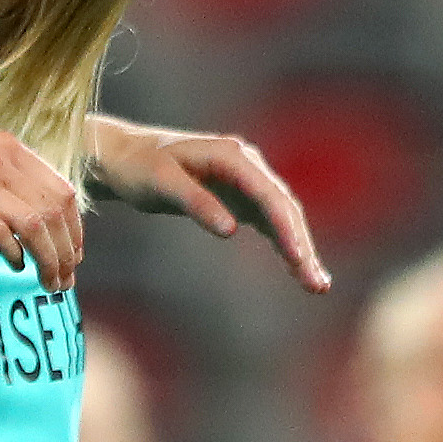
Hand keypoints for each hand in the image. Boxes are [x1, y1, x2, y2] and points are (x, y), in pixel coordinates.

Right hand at [0, 99, 86, 291]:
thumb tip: (21, 196)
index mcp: (7, 146)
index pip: (61, 191)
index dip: (74, 228)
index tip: (73, 253)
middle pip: (54, 213)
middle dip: (67, 251)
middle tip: (66, 279)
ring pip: (33, 226)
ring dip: (48, 260)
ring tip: (48, 282)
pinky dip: (14, 254)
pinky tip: (14, 267)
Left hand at [83, 116, 330, 292]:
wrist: (125, 156)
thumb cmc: (139, 167)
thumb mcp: (161, 183)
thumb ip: (196, 203)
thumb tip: (231, 230)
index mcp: (232, 156)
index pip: (269, 196)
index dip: (287, 229)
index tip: (299, 259)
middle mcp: (247, 165)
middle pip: (283, 208)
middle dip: (302, 246)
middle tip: (318, 285)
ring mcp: (247, 181)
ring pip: (281, 217)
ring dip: (299, 249)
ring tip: (317, 285)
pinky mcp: (240, 197)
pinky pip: (269, 222)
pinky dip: (284, 244)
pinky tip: (298, 269)